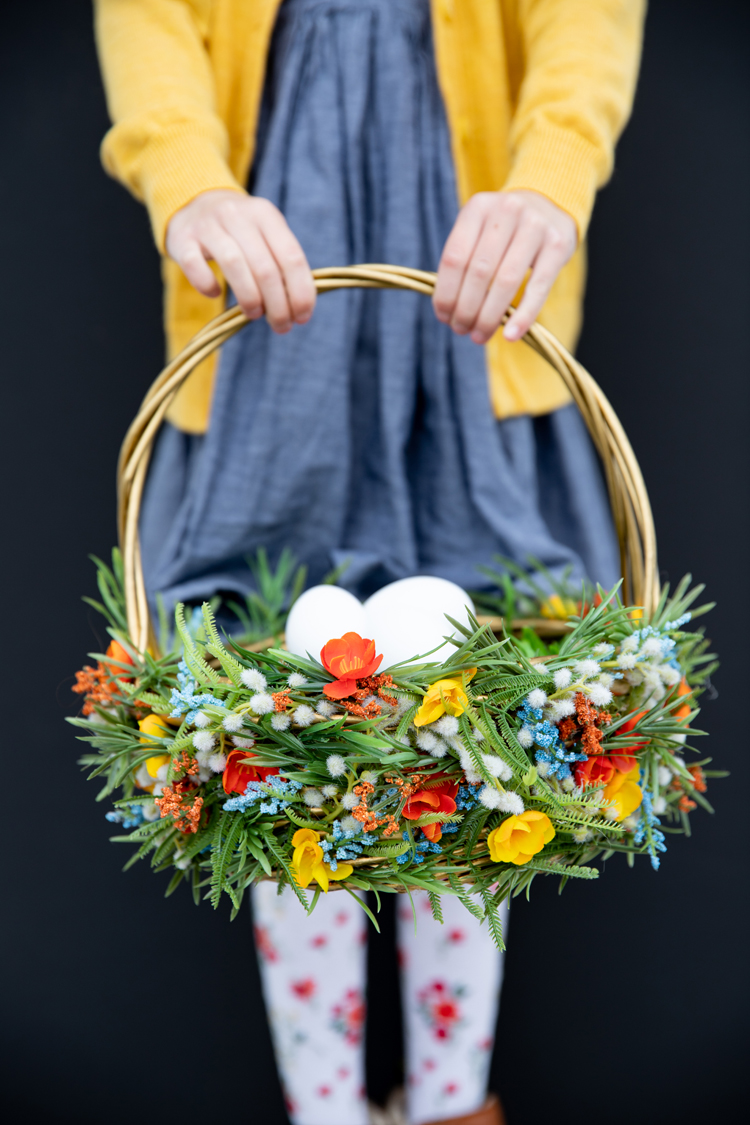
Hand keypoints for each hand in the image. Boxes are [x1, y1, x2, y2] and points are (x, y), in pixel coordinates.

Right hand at [165, 189, 315, 332]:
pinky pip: (195, 266)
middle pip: (265, 268)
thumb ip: (282, 262)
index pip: (291, 257)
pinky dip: (207, 285)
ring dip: (249, 298)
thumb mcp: (265, 234)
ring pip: (234, 265)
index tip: (302, 317)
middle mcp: (237, 215)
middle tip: (281, 325)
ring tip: (255, 314)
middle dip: (278, 305)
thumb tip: (301, 306)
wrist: (193, 204)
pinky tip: (215, 293)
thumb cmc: (238, 231)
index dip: (301, 292)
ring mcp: (207, 226)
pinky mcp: (182, 239)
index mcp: (265, 215)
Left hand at [433, 190, 576, 344]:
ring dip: (489, 316)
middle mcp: (506, 211)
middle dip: (466, 309)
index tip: (443, 317)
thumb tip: (448, 311)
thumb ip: (464, 261)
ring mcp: (535, 226)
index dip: (445, 294)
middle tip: (461, 330)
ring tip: (480, 335)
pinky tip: (511, 335)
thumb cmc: (506, 228)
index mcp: (478, 208)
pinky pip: (538, 287)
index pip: (454, 258)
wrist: (550, 203)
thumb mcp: (480, 230)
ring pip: (506, 281)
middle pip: (479, 272)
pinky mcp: (558, 244)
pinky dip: (524, 316)